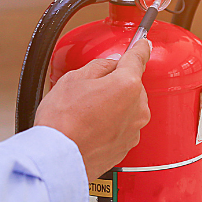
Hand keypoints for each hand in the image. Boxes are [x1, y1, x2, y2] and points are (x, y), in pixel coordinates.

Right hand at [34, 40, 150, 180]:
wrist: (58, 159)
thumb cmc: (62, 121)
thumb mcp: (75, 79)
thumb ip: (100, 66)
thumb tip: (111, 65)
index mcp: (127, 85)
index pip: (138, 58)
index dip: (140, 47)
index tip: (143, 43)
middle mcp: (137, 108)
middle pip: (132, 85)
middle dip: (116, 83)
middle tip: (89, 90)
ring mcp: (133, 130)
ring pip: (128, 107)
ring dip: (114, 105)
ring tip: (86, 113)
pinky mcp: (126, 146)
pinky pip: (123, 126)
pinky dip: (111, 124)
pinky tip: (90, 127)